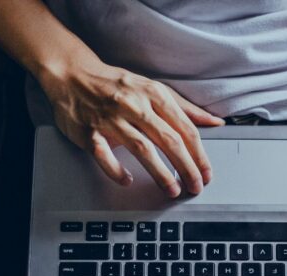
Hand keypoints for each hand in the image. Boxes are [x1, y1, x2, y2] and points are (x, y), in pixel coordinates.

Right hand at [39, 58, 223, 196]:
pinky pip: (104, 155)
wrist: (72, 74)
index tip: (206, 173)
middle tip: (196, 186)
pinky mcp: (89, 132)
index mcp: (153, 95)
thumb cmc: (117, 85)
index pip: (185, 128)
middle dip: (187, 167)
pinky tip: (127, 181)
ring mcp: (110, 119)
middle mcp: (134, 105)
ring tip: (172, 190)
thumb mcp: (153, 89)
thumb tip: (214, 122)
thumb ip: (184, 108)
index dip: (199, 154)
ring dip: (161, 173)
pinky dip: (116, 170)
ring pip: (142, 149)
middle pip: (169, 140)